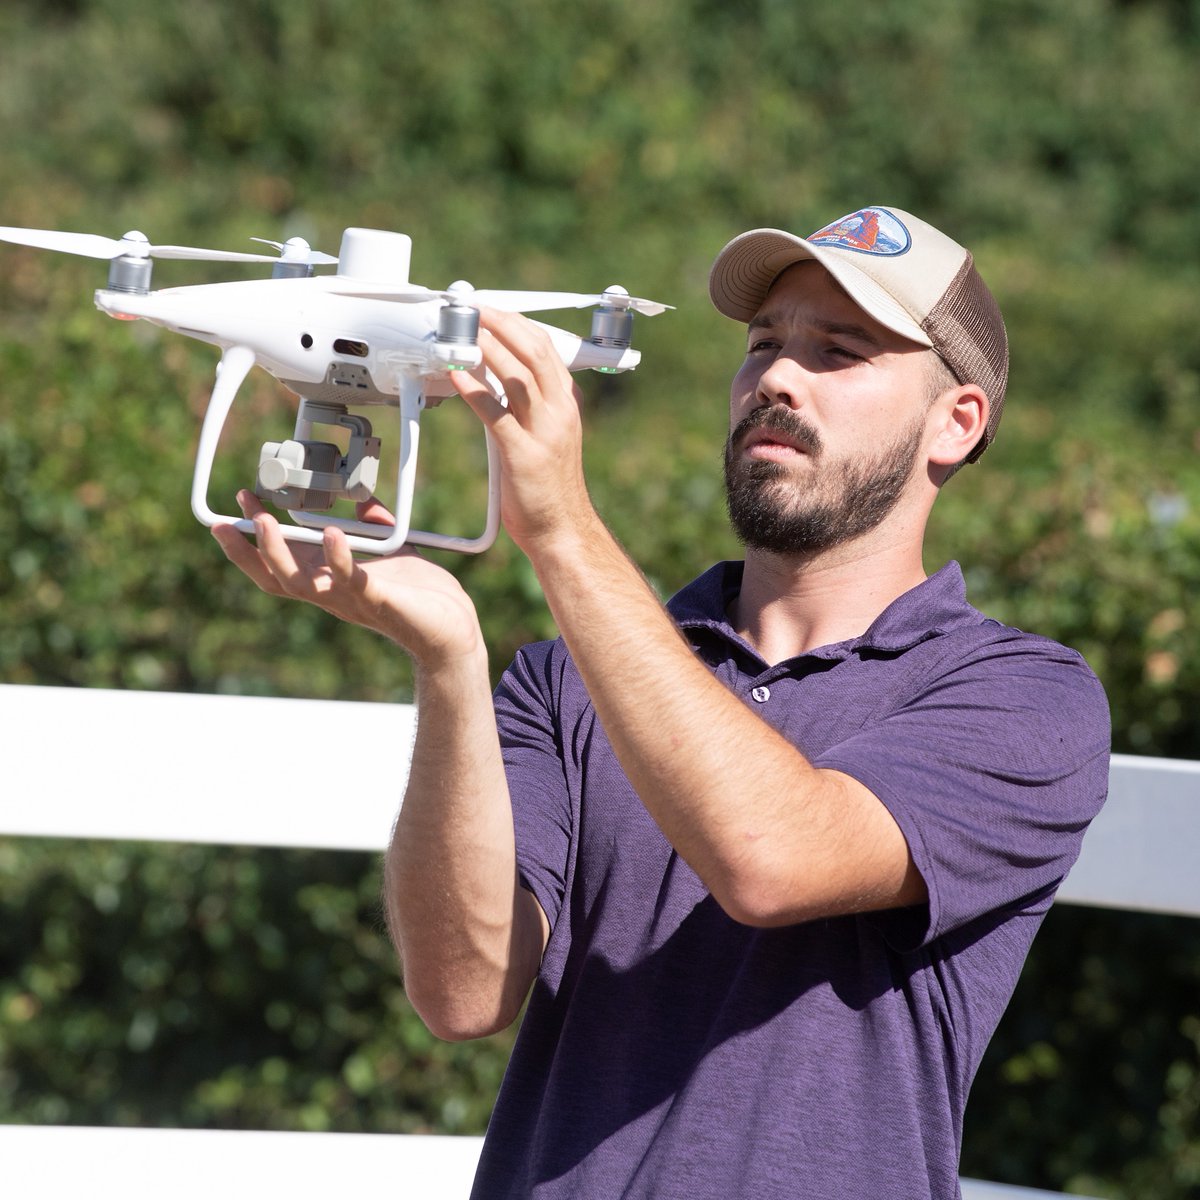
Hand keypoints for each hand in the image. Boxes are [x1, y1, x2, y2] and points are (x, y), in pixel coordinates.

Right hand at [212, 491, 483, 667]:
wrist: (453, 631)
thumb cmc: (421, 595)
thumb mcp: (391, 551)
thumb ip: (373, 526)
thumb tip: (363, 498)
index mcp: (329, 582)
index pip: (278, 563)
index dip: (252, 539)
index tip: (239, 503)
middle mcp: (331, 595)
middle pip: (273, 578)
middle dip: (247, 550)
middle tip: (228, 519)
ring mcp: (351, 600)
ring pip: (300, 584)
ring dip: (278, 554)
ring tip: (266, 522)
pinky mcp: (380, 601)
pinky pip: (353, 580)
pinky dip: (340, 558)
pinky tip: (332, 534)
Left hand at [451, 309, 594, 551]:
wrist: (562, 529)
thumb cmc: (550, 487)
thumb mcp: (547, 436)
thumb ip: (528, 408)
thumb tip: (494, 383)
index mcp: (566, 405)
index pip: (546, 349)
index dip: (517, 324)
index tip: (493, 310)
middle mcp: (559, 412)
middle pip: (534, 351)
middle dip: (502, 323)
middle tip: (475, 309)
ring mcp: (543, 432)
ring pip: (518, 375)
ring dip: (488, 347)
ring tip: (465, 330)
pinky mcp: (523, 454)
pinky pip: (496, 414)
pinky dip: (474, 390)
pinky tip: (456, 375)